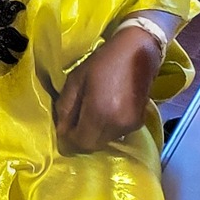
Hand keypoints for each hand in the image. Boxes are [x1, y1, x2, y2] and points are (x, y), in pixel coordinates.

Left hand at [54, 24, 165, 154]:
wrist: (137, 53)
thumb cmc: (102, 62)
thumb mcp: (75, 80)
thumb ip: (65, 108)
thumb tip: (61, 130)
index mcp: (99, 113)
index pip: (80, 143)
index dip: (68, 138)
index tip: (63, 127)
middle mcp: (116, 125)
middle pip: (92, 145)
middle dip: (80, 137)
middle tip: (74, 120)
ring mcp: (130, 126)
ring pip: (103, 141)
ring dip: (93, 132)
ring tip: (90, 111)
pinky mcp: (138, 123)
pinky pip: (116, 134)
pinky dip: (106, 127)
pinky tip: (105, 110)